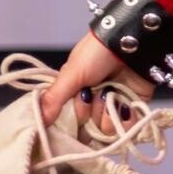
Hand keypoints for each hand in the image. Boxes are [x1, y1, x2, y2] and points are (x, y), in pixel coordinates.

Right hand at [37, 33, 156, 128]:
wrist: (131, 42)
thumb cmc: (97, 53)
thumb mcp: (71, 74)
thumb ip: (54, 98)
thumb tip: (38, 122)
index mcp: (76, 94)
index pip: (69, 122)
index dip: (71, 123)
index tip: (72, 115)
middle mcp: (94, 103)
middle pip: (88, 130)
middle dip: (90, 113)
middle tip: (92, 94)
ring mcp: (114, 105)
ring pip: (106, 130)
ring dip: (107, 112)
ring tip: (111, 93)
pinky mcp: (134, 107)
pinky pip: (128, 127)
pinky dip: (126, 119)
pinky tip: (125, 105)